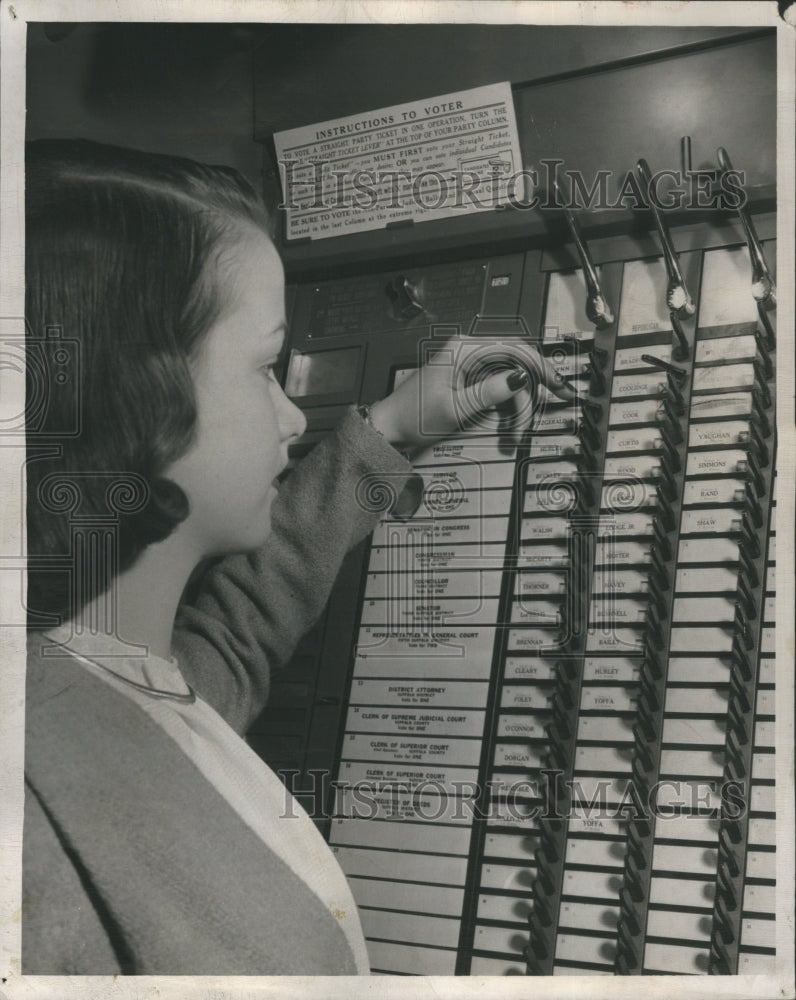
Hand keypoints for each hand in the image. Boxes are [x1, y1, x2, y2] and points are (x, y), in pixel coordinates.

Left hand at [369, 334, 577, 457]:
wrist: (391, 427)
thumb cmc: (412, 415)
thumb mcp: (455, 408)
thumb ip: (489, 392)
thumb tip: (518, 377)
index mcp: (463, 349)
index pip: (514, 349)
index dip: (540, 366)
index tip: (557, 384)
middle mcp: (467, 352)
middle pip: (515, 367)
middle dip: (529, 395)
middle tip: (548, 408)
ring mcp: (468, 366)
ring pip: (508, 382)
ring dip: (516, 408)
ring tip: (513, 433)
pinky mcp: (468, 380)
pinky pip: (497, 389)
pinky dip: (505, 408)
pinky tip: (506, 424)